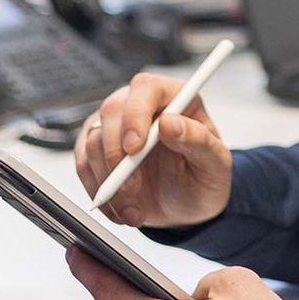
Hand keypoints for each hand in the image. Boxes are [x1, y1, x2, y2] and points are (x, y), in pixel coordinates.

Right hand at [74, 72, 232, 228]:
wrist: (186, 207)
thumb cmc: (203, 178)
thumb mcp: (215, 165)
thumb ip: (199, 141)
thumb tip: (171, 123)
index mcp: (173, 98)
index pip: (145, 88)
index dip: (135, 114)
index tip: (135, 148)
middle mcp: (140, 106)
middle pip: (111, 111)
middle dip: (116, 155)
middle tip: (132, 189)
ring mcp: (114, 127)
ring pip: (92, 141)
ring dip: (110, 183)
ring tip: (135, 210)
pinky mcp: (96, 150)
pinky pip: (83, 166)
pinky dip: (99, 193)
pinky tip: (122, 209)